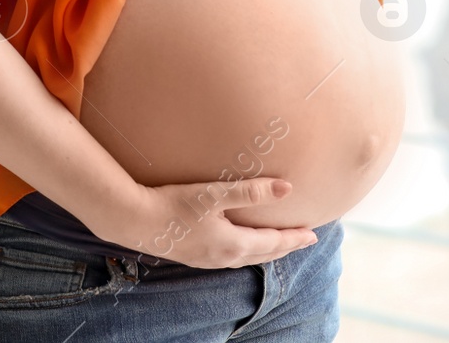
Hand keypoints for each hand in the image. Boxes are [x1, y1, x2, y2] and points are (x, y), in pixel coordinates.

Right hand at [92, 176, 319, 268]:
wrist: (135, 220)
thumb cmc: (174, 203)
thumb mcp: (215, 194)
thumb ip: (251, 191)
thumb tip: (287, 189)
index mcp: (233, 244)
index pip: (273, 243)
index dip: (294, 238)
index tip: (313, 235)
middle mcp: (223, 257)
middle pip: (264, 254)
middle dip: (285, 247)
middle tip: (303, 240)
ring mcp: (207, 260)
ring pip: (247, 258)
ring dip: (266, 251)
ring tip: (277, 244)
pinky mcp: (194, 256)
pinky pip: (231, 258)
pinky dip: (246, 252)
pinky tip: (240, 245)